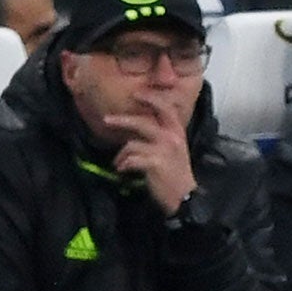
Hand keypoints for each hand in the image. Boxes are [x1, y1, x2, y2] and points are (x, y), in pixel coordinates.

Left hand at [107, 94, 198, 213]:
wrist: (185, 196)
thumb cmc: (177, 173)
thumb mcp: (175, 148)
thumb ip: (163, 134)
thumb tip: (142, 126)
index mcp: (177, 130)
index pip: (165, 107)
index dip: (151, 98)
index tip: (136, 94)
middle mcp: (171, 136)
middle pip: (143, 122)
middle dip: (122, 120)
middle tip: (106, 120)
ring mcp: (163, 149)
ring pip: (132, 143)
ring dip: (122, 154)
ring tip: (118, 161)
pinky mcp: (154, 163)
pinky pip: (131, 159)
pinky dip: (124, 165)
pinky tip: (123, 170)